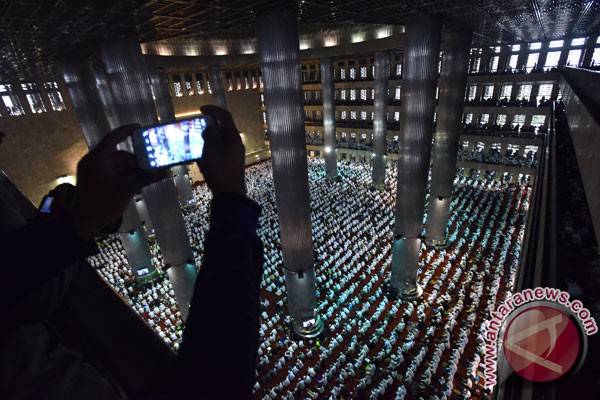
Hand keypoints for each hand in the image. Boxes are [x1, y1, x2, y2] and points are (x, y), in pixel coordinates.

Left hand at [69, 125, 166, 239]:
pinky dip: (124, 178)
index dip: (126, 131)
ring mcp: (93, 171)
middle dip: (134, 163)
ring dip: (131, 173)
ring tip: (141, 184)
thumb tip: (164, 171)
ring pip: (118, 165)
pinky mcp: (94, 180)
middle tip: (149, 171)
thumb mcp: (127, 189)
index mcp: (98, 158)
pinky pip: (113, 173)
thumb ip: (145, 178)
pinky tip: (134, 187)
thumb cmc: (103, 203)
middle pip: (119, 155)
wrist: (83, 223)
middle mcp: (94, 161)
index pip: (113, 138)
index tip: (140, 128)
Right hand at [198, 105, 245, 195]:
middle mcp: (236, 144)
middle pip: (224, 128)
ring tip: (196, 140)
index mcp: (233, 137)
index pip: (225, 117)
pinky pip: (220, 151)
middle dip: (210, 125)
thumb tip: (209, 128)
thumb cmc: (219, 170)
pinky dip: (210, 148)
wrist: (229, 194)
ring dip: (209, 137)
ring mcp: (235, 154)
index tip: (201, 109)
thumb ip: (210, 135)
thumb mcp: (211, 149)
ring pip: (221, 140)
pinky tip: (201, 154)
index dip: (213, 110)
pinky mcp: (231, 164)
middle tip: (197, 125)